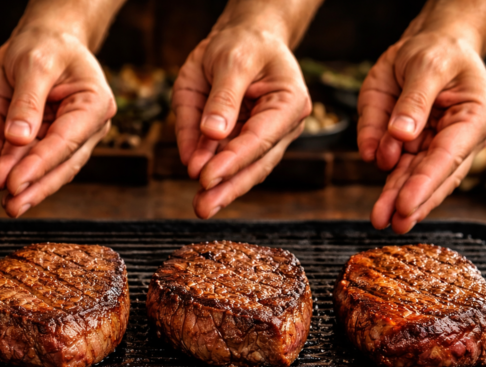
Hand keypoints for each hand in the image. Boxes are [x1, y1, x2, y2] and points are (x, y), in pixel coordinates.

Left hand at [0, 27, 115, 217]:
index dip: (39, 165)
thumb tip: (18, 140)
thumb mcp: (33, 62)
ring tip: (6, 202)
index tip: (14, 182)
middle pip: (62, 165)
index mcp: (94, 104)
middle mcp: (86, 127)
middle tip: (12, 205)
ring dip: (27, 187)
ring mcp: (68, 138)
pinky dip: (12, 169)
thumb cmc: (46, 46)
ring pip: (50, 170)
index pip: (66, 142)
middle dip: (35, 187)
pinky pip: (29, 159)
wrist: (44, 41)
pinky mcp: (47, 142)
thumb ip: (26, 102)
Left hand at [172, 14, 310, 218]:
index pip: (259, 139)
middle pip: (256, 163)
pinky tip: (195, 178)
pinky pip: (227, 160)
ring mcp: (266, 138)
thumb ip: (222, 97)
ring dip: (221, 189)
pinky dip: (211, 170)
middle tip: (203, 208)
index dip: (232, 161)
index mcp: (290, 102)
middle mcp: (283, 126)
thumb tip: (212, 134)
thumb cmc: (243, 45)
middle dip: (228, 187)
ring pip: (245, 170)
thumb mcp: (231, 60)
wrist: (245, 39)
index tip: (205, 177)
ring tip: (200, 206)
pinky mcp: (244, 142)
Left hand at [357, 31, 485, 232]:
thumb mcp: (426, 65)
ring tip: (379, 218)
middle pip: (433, 174)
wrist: (426, 46)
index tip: (406, 204)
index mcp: (473, 116)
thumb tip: (400, 136)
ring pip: (413, 176)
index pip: (448, 155)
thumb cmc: (435, 52)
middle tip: (393, 222)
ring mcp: (431, 143)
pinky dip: (385, 180)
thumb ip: (413, 101)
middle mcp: (456, 137)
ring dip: (395, 198)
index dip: (426, 182)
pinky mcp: (407, 145)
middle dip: (412, 200)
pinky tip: (378, 196)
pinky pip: (395, 165)